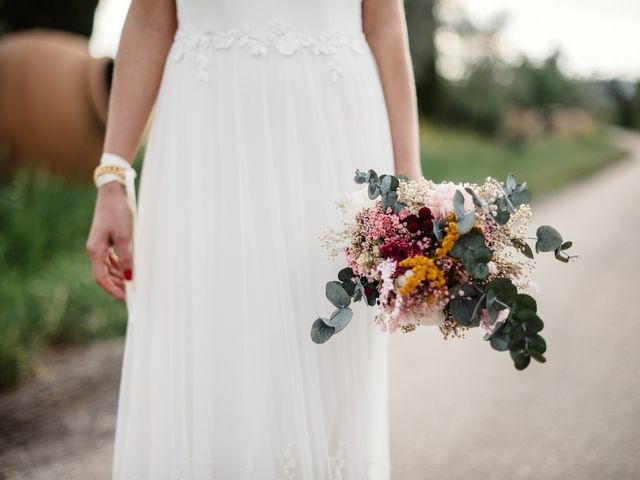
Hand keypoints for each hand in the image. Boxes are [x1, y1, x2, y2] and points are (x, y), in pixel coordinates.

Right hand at [85, 181, 133, 300]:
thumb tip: (130, 277)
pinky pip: (111, 258)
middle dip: (117, 284)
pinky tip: (129, 268)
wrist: (112, 193)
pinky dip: (119, 265)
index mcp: (95, 250)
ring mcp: (99, 245)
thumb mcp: (125, 237)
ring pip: (107, 267)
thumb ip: (127, 258)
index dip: (112, 289)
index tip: (125, 297)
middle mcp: (94, 250)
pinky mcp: (105, 239)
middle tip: (132, 292)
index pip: (101, 278)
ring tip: (133, 282)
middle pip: (103, 274)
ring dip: (118, 276)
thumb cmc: (118, 213)